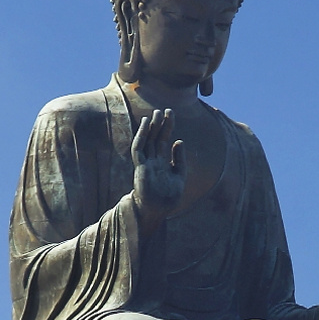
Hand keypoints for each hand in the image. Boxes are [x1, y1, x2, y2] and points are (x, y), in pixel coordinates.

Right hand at [130, 109, 183, 232]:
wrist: (158, 210)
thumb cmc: (168, 196)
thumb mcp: (179, 175)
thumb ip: (179, 159)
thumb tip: (179, 141)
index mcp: (161, 163)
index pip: (163, 141)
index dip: (167, 127)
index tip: (171, 114)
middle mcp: (152, 161)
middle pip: (155, 138)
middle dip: (160, 124)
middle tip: (166, 109)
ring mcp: (145, 163)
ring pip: (147, 141)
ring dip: (151, 127)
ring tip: (156, 113)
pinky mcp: (140, 167)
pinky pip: (138, 148)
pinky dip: (142, 136)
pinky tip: (146, 125)